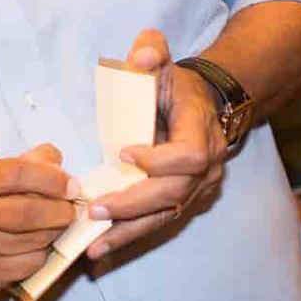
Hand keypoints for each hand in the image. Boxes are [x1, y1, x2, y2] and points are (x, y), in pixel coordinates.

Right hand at [0, 144, 78, 298]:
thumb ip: (22, 164)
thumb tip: (57, 163)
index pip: (15, 174)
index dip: (50, 179)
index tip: (70, 185)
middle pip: (27, 211)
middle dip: (60, 209)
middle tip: (72, 208)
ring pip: (33, 239)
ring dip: (55, 231)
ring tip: (57, 224)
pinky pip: (29, 263)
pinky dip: (43, 252)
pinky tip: (39, 244)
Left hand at [87, 29, 226, 259]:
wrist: (205, 106)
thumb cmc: (175, 85)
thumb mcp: (164, 62)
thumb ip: (152, 50)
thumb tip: (140, 58)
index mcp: (201, 132)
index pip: (189, 156)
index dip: (159, 159)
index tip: (123, 154)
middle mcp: (207, 167)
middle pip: (174, 194)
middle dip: (133, 204)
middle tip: (95, 209)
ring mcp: (198, 189)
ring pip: (165, 217)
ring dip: (128, 232)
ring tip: (93, 247)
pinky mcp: (184, 203)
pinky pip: (157, 224)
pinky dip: (129, 237)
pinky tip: (100, 250)